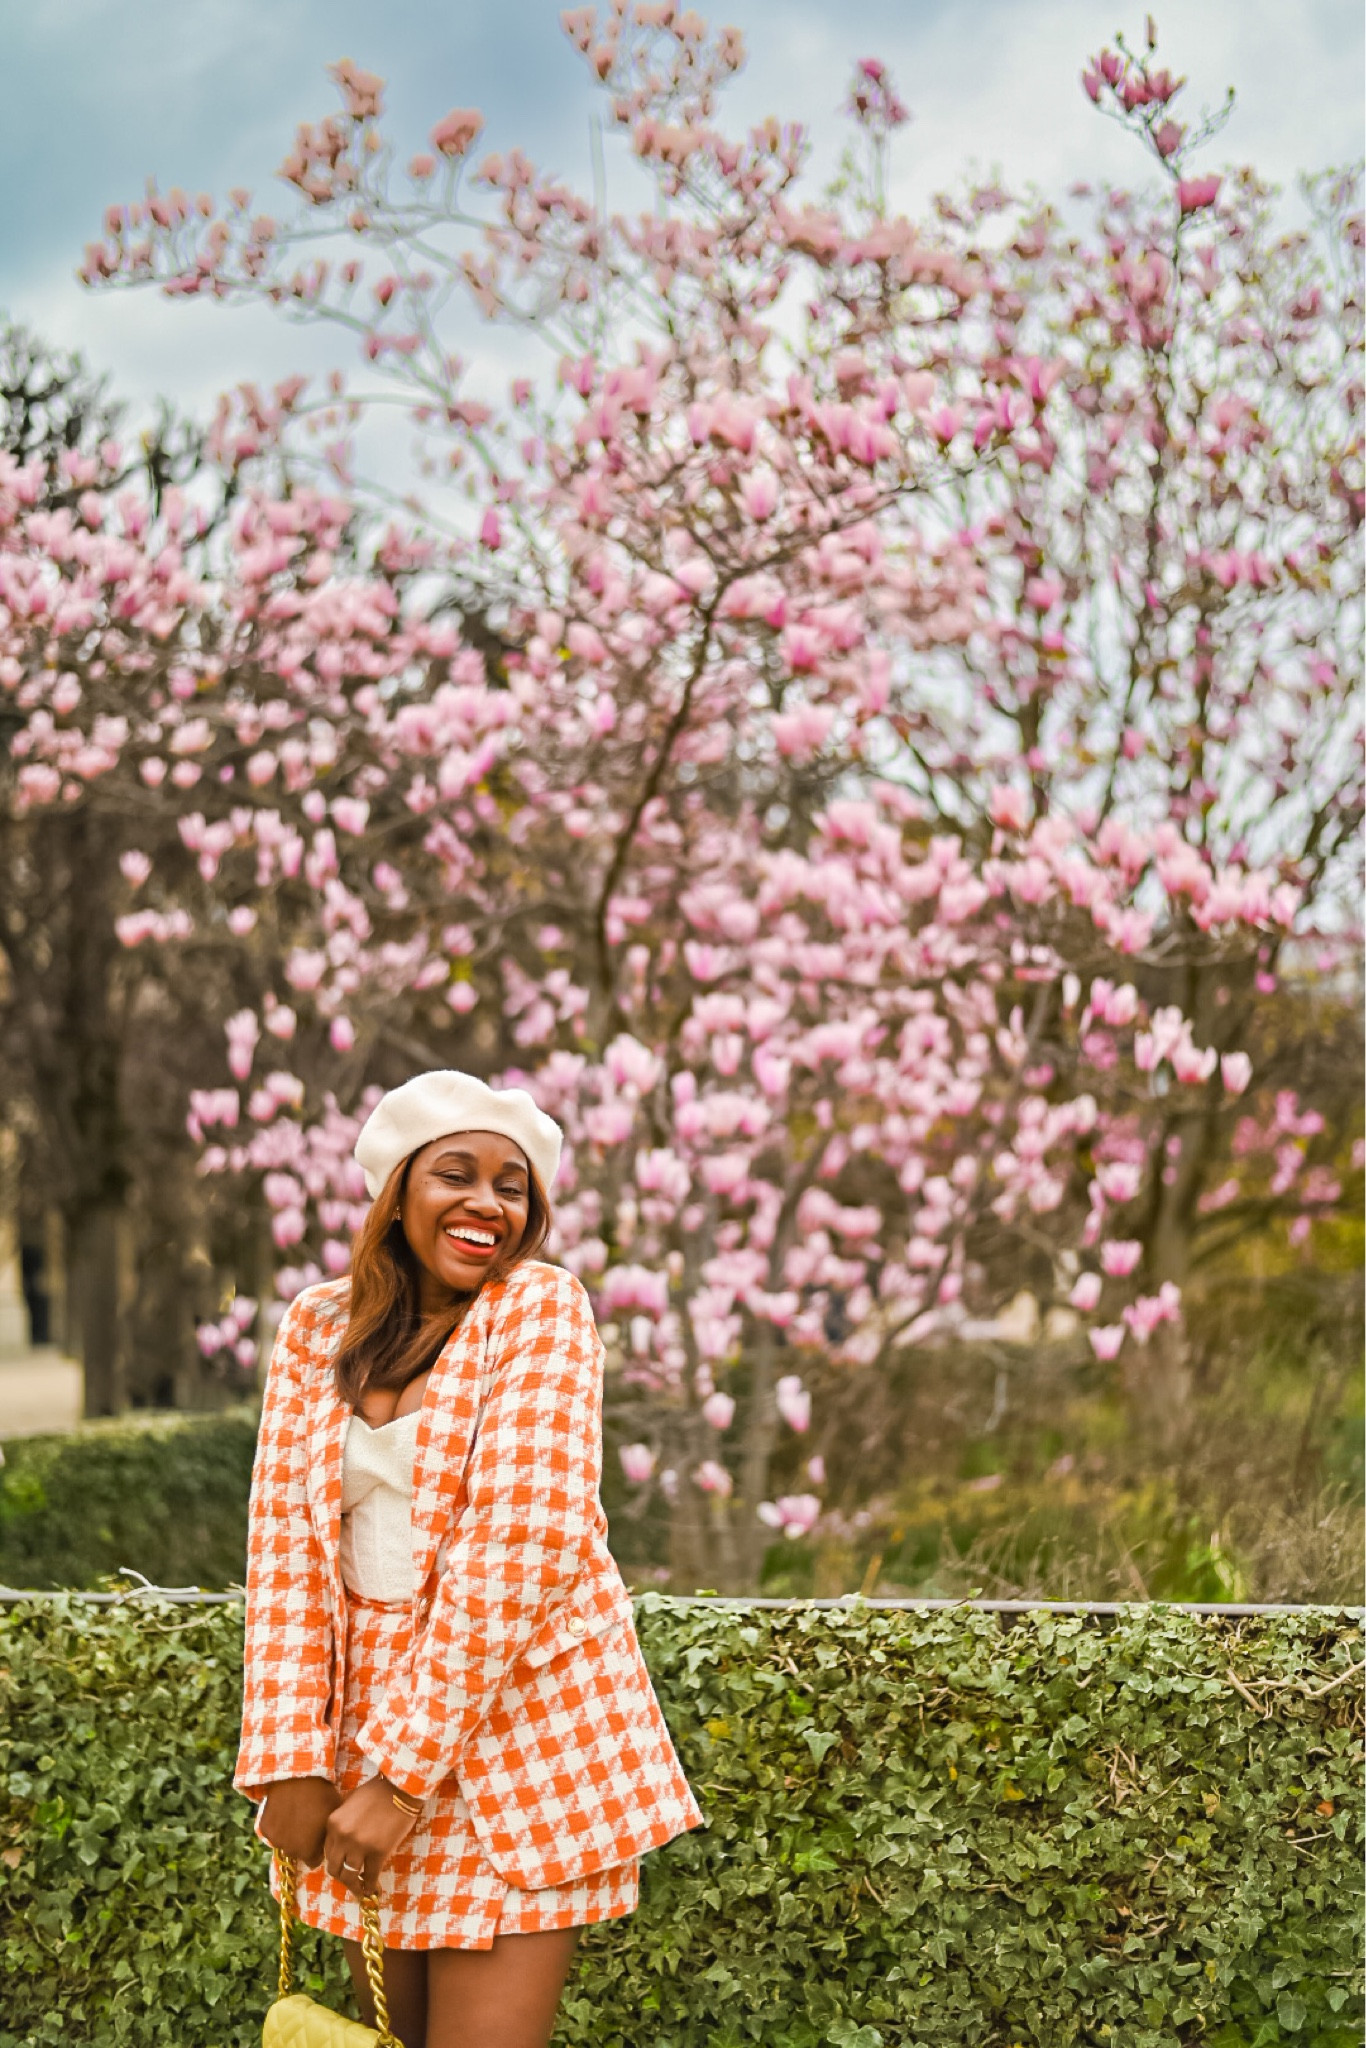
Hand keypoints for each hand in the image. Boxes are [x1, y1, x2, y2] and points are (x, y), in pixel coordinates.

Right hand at [259, 1777, 341, 1866]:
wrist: (300, 1775)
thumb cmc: (322, 1794)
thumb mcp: (333, 1817)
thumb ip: (329, 1837)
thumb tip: (329, 1844)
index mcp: (308, 1851)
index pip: (314, 1862)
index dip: (317, 1850)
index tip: (319, 1837)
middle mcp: (290, 1850)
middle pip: (298, 1852)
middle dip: (303, 1842)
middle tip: (307, 1823)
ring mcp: (275, 1838)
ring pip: (284, 1842)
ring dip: (289, 1834)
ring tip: (296, 1815)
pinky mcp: (264, 1827)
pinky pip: (272, 1831)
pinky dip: (277, 1824)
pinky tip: (284, 1811)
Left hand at [324, 1776, 418, 1895]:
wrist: (400, 1787)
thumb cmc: (377, 1792)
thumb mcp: (350, 1804)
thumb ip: (343, 1824)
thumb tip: (343, 1847)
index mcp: (333, 1823)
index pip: (327, 1852)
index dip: (336, 1862)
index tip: (343, 1867)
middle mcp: (342, 1837)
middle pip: (334, 1868)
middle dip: (342, 1877)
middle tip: (351, 1882)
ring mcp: (359, 1846)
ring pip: (349, 1876)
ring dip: (354, 1887)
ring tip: (361, 1891)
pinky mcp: (378, 1853)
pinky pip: (370, 1876)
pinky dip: (370, 1886)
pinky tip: (374, 1889)